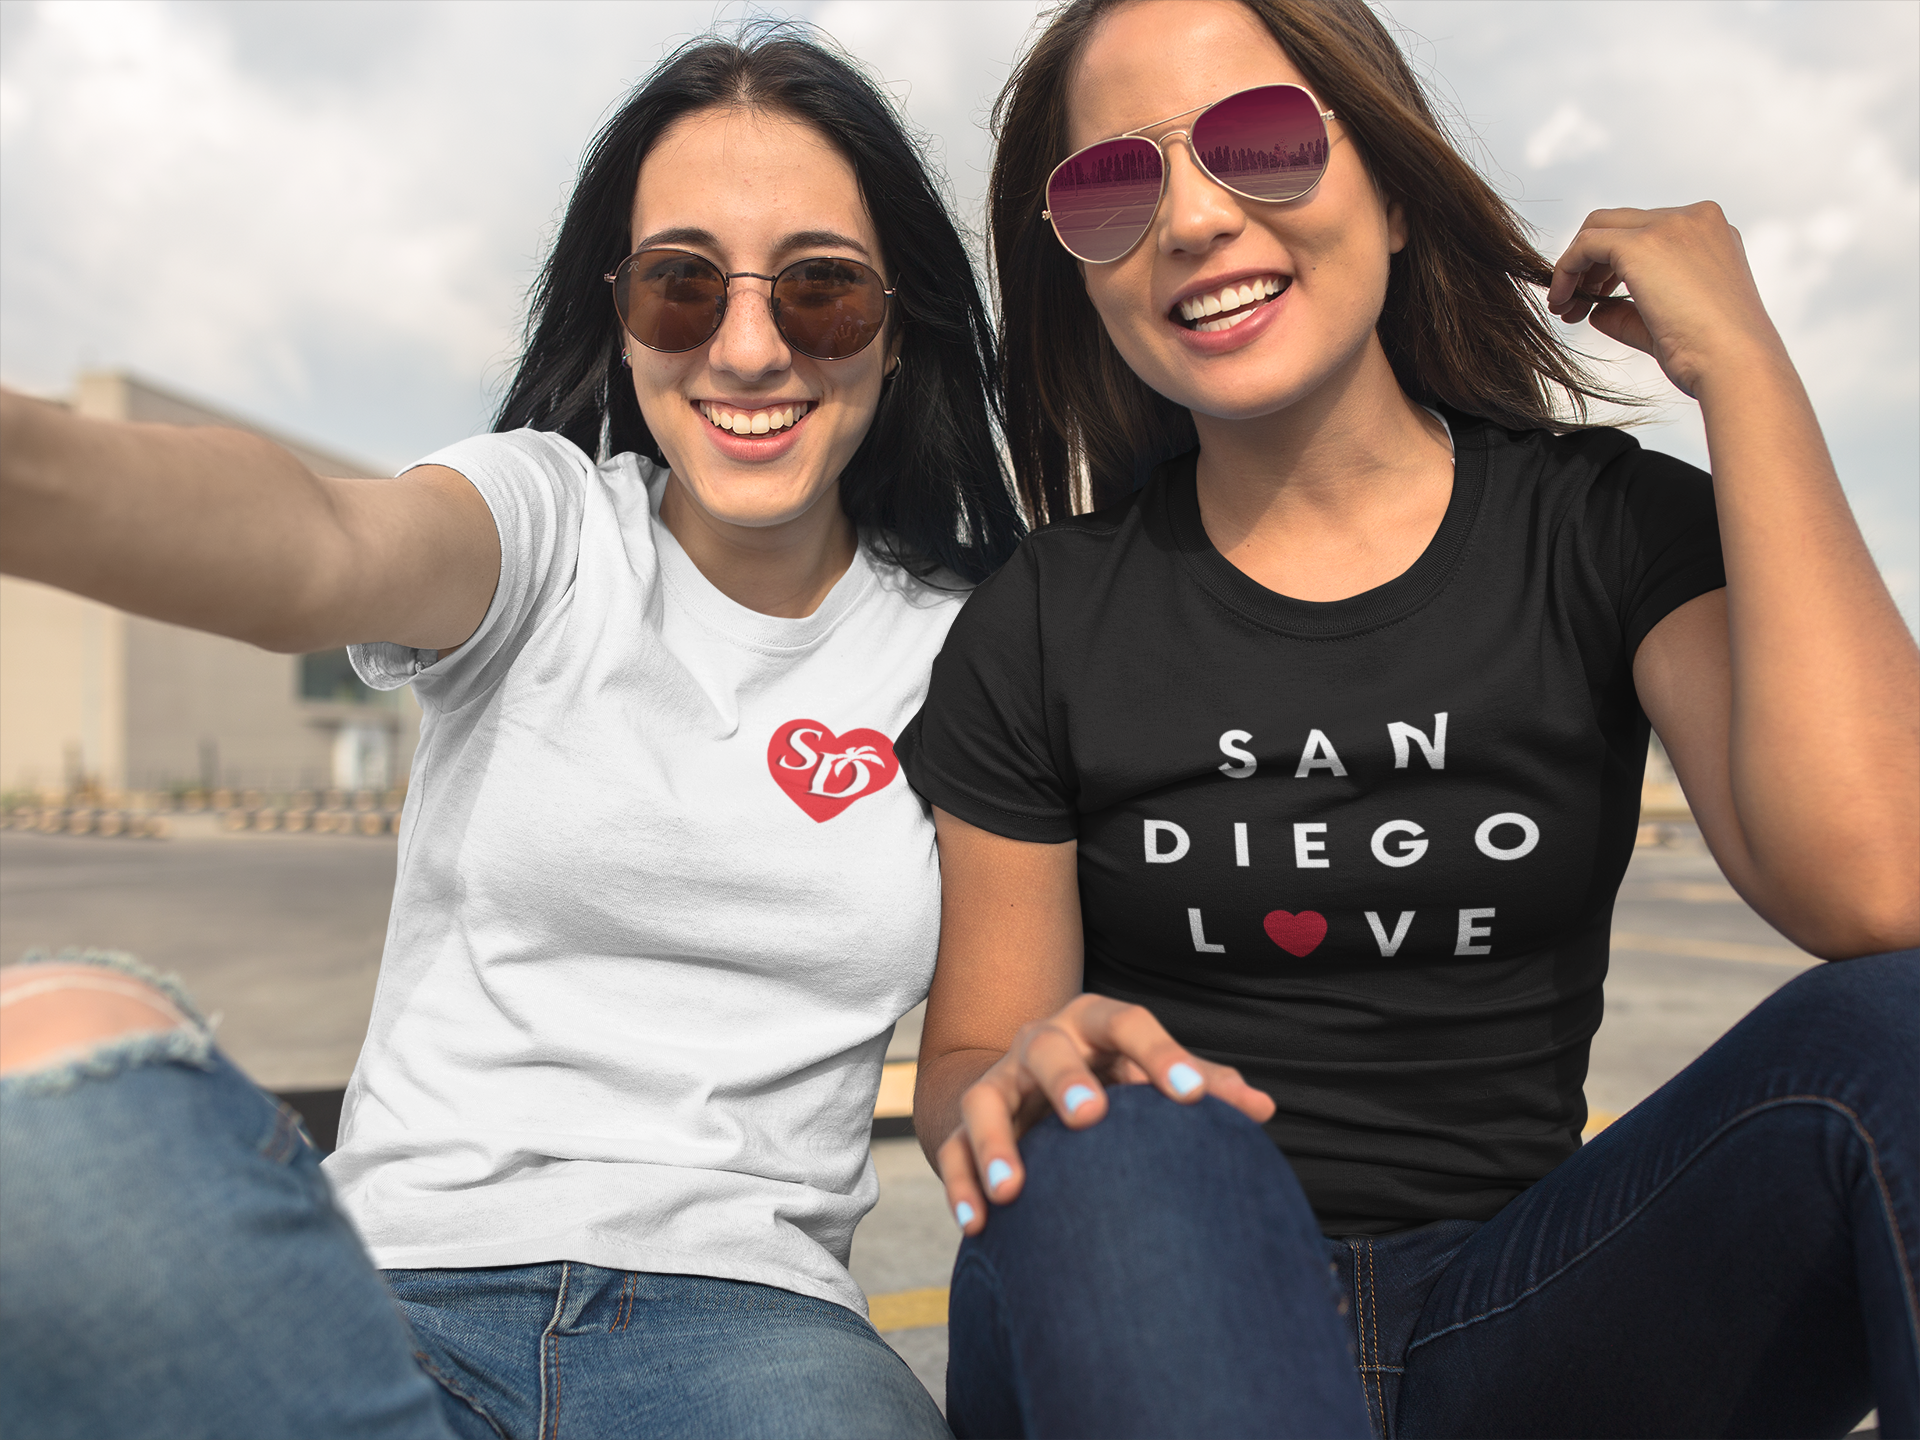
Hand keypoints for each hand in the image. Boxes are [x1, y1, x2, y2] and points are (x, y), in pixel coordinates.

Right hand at [936, 993, 1274, 1234]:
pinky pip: (953, 1151)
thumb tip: (1263, 1108)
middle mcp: (1040, 1044)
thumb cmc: (1114, 1081)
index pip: (1128, 1024)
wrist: (1032, 1089)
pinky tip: (979, 1224)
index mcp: (1093, 1025)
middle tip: (1092, 1118)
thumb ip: (1202, 1085)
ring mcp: (999, 1084)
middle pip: (1047, 1048)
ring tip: (1014, 1190)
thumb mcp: (1151, 1074)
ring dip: (996, 1143)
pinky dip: (962, 1185)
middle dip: (1067, 1080)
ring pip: (985, 1100)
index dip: (1162, 1055)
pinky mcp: (963, 1127)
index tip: (1194, 1097)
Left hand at [1545, 202, 1789, 399]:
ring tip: (1569, 309)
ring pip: (1599, 226)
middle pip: (1620, 223)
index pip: (1647, 231)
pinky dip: (1565, 270)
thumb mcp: (1670, 324)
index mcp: (1711, 233)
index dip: (1612, 264)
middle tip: (1575, 304)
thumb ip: (1631, 311)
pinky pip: (1586, 244)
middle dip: (1591, 263)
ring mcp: (1671, 225)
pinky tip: (1562, 302)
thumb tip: (1596, 311)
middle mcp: (1695, 218)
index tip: (1594, 299)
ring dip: (1575, 267)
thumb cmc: (1713, 355)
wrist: (1736, 364)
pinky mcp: (1643, 243)